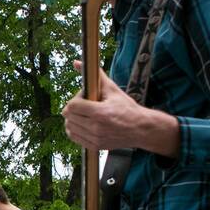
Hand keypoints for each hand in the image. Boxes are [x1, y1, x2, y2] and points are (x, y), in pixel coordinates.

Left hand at [62, 67, 179, 155]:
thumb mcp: (112, 89)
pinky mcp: (94, 146)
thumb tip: (77, 62)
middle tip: (86, 105)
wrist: (141, 129)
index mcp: (100, 113)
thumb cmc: (127, 108)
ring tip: (86, 114)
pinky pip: (74, 137)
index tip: (84, 97)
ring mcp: (94, 138)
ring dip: (73, 119)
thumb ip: (95, 76)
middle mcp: (95, 127)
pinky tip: (84, 123)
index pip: (72, 106)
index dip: (76, 99)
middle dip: (74, 108)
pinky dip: (75, 129)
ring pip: (69, 127)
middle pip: (68, 116)